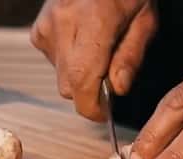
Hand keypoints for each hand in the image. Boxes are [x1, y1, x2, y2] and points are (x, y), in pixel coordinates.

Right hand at [30, 0, 156, 120]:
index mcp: (93, 20)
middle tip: (109, 80)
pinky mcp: (38, 29)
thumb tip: (117, 89)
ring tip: (98, 49)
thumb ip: (131, 56)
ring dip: (79, 75)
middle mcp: (63, 23)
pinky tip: (83, 41)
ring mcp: (46, 26)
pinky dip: (68, 61)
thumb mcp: (145, 19)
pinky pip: (53, 61)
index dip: (91, 107)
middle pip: (68, 86)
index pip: (81, 81)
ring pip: (60, 76)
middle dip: (88, 93)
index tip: (103, 114)